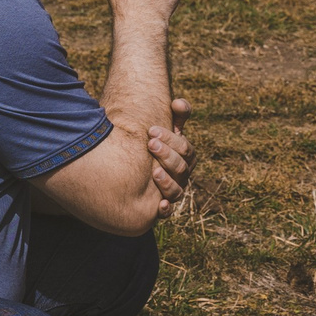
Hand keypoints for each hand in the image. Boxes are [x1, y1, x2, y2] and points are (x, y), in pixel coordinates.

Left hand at [148, 97, 192, 214]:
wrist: (129, 165)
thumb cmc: (150, 143)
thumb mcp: (162, 128)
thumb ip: (175, 114)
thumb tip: (178, 103)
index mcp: (184, 157)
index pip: (185, 149)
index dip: (172, 139)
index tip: (152, 130)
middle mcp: (181, 176)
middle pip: (182, 168)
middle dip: (167, 155)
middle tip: (150, 143)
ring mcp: (172, 192)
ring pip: (177, 191)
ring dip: (168, 182)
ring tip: (154, 172)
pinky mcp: (159, 207)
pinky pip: (166, 213)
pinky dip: (165, 210)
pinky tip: (160, 204)